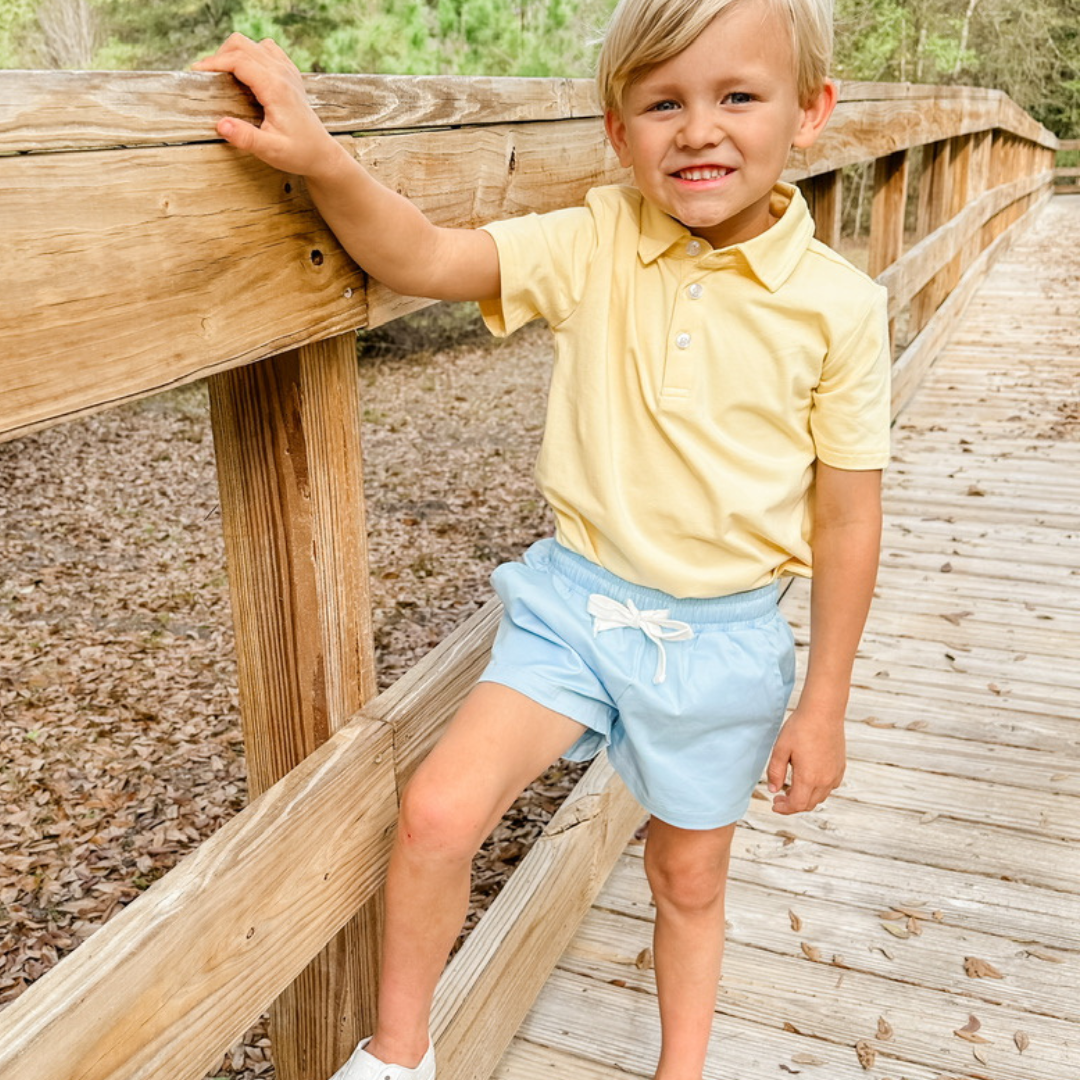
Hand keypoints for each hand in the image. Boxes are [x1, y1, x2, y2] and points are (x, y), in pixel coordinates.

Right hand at [192, 34, 342, 179]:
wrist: (322, 154)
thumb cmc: (299, 153)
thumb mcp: (271, 151)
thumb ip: (246, 138)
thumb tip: (221, 125)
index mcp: (275, 88)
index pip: (239, 60)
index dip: (214, 63)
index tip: (197, 73)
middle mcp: (282, 74)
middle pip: (243, 44)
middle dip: (220, 55)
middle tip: (208, 76)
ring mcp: (288, 72)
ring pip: (254, 44)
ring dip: (236, 52)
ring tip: (225, 74)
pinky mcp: (290, 75)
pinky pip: (267, 50)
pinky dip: (252, 54)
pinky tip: (247, 73)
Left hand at [765, 706, 845, 814]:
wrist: (823, 712)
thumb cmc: (800, 728)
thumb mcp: (781, 749)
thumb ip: (775, 772)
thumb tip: (773, 790)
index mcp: (809, 778)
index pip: (797, 805)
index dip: (784, 808)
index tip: (775, 804)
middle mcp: (825, 780)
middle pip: (809, 804)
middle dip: (793, 805)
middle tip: (779, 797)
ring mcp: (835, 774)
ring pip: (820, 797)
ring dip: (805, 798)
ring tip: (791, 789)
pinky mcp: (840, 767)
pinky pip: (829, 787)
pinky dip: (817, 790)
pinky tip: (808, 779)